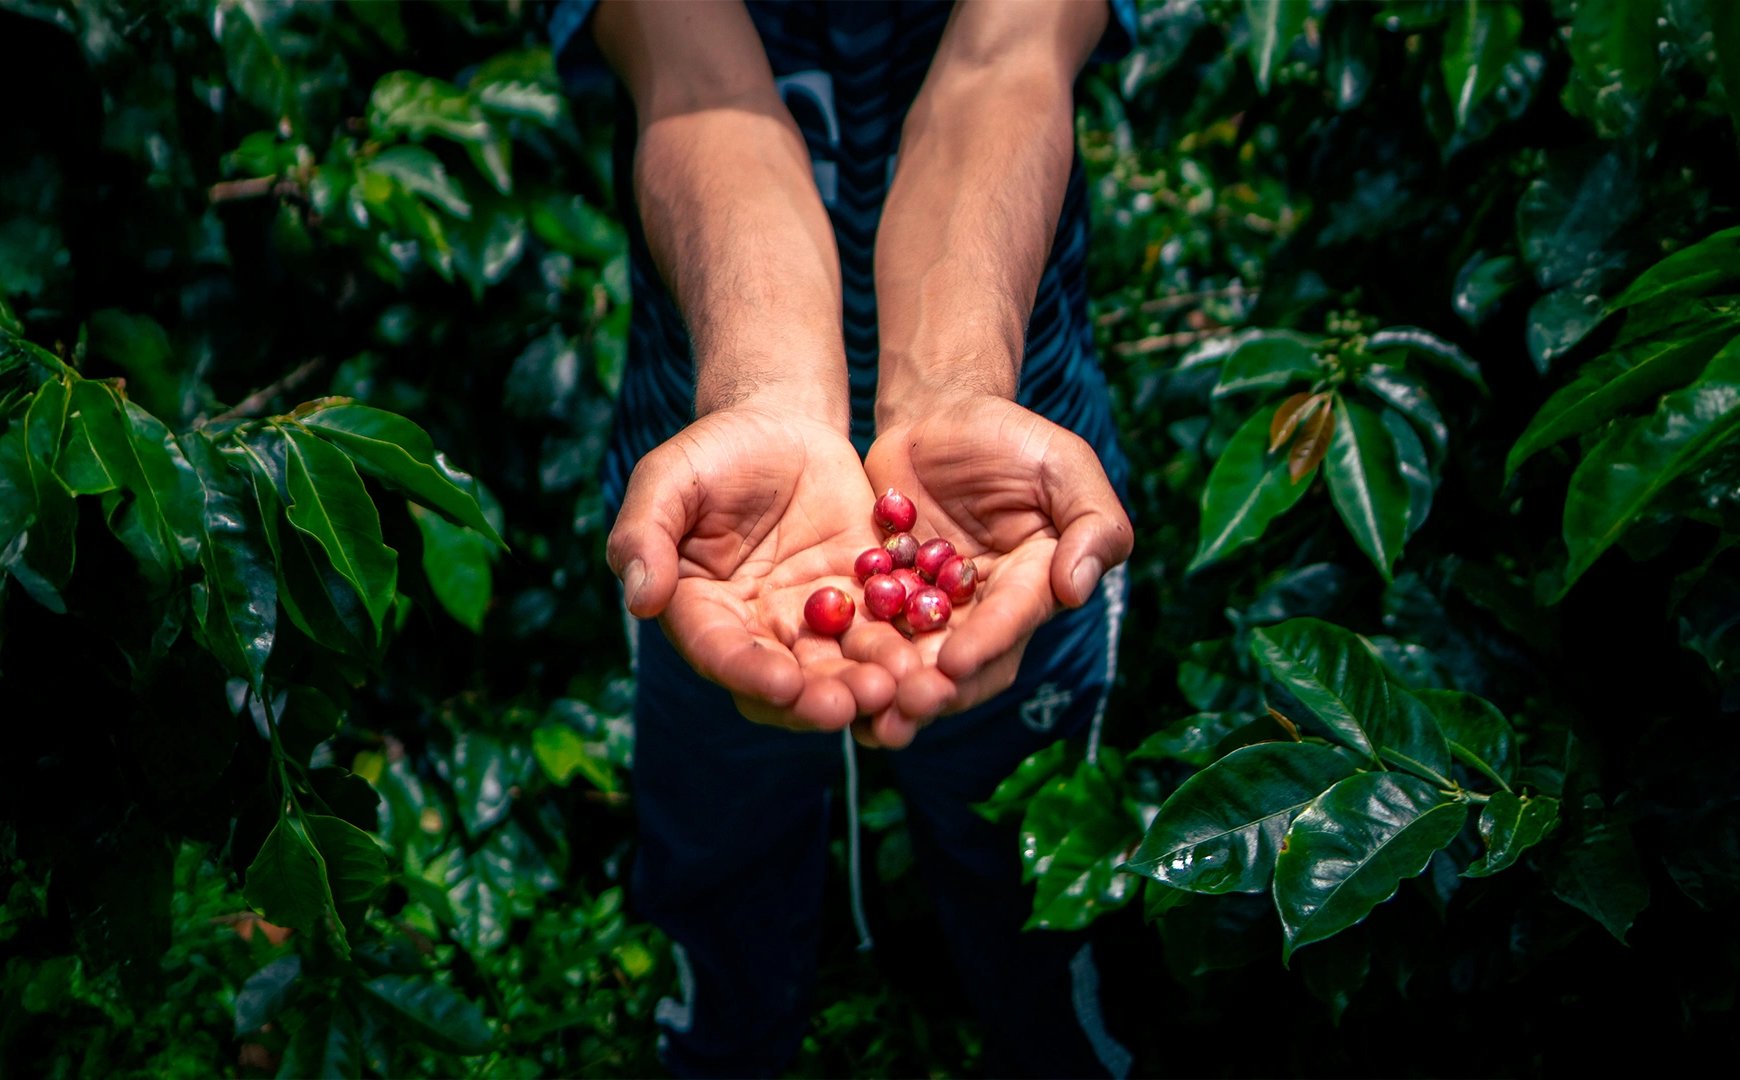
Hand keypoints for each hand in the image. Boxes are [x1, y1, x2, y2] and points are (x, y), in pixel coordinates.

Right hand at [607, 407, 920, 732]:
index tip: (784, 684)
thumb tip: (640, 600)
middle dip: (820, 697)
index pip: (722, 653)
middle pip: (788, 678)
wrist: (781, 426)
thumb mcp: (668, 479)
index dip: (751, 672)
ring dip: (871, 683)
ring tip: (902, 687)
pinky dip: (907, 646)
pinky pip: (885, 630)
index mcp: (703, 612)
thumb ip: (645, 535)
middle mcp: (758, 630)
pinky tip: (932, 655)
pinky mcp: (862, 598)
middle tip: (852, 704)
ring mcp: (813, 619)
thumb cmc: (711, 452)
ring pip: (841, 665)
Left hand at [863, 394, 1132, 739]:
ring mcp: (932, 608)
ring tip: (861, 714)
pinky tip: (824, 675)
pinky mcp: (886, 596)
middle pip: (962, 662)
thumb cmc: (1011, 438)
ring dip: (890, 687)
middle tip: (901, 711)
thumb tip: (1076, 589)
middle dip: (933, 689)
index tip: (955, 664)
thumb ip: (1091, 522)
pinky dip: (851, 653)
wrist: (938, 415)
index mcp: (1034, 585)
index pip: (1011, 621)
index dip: (986, 644)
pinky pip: (868, 628)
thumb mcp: (1064, 465)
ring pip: (913, 659)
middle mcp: (984, 610)